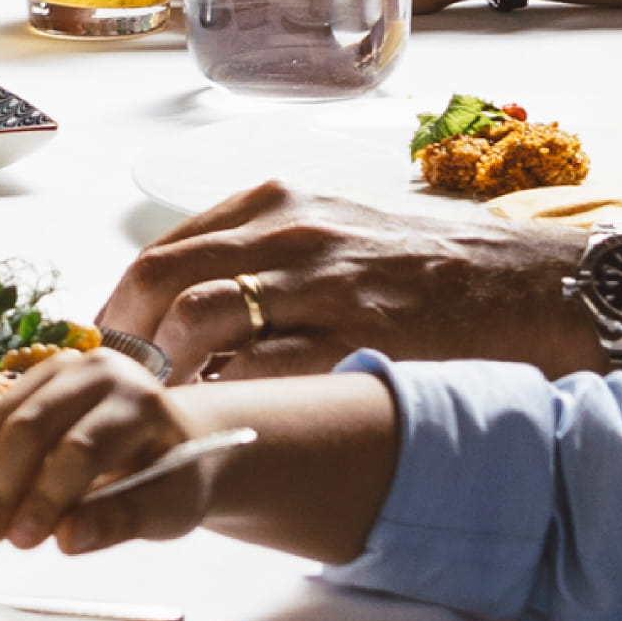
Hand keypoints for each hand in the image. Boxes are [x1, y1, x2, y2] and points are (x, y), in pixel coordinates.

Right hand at [0, 350, 247, 559]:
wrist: (173, 443)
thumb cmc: (174, 478)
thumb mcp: (169, 507)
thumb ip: (122, 521)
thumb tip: (68, 539)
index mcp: (137, 398)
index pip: (80, 447)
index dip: (46, 495)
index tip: (21, 542)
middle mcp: (92, 371)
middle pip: (28, 428)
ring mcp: (54, 373)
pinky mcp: (27, 386)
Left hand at [113, 183, 592, 378]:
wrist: (514, 284)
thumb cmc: (416, 265)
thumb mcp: (329, 228)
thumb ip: (257, 252)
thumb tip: (181, 303)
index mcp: (274, 202)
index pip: (163, 249)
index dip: (121, 304)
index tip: (107, 346)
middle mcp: (288, 232)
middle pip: (162, 278)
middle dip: (125, 335)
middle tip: (118, 384)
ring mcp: (320, 283)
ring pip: (199, 318)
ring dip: (168, 368)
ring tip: (164, 406)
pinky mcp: (351, 334)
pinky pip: (261, 369)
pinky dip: (228, 395)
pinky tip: (227, 418)